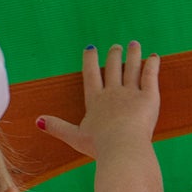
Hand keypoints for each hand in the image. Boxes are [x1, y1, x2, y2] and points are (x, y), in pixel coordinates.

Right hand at [39, 41, 160, 159]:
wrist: (122, 147)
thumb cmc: (98, 145)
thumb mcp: (74, 136)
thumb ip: (57, 127)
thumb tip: (37, 121)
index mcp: (95, 100)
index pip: (91, 75)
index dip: (90, 61)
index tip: (90, 48)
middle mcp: (113, 92)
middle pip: (113, 68)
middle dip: (114, 55)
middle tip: (116, 46)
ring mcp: (131, 93)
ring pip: (132, 69)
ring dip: (133, 55)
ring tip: (134, 44)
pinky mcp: (149, 97)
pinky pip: (151, 76)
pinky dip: (152, 65)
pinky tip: (154, 57)